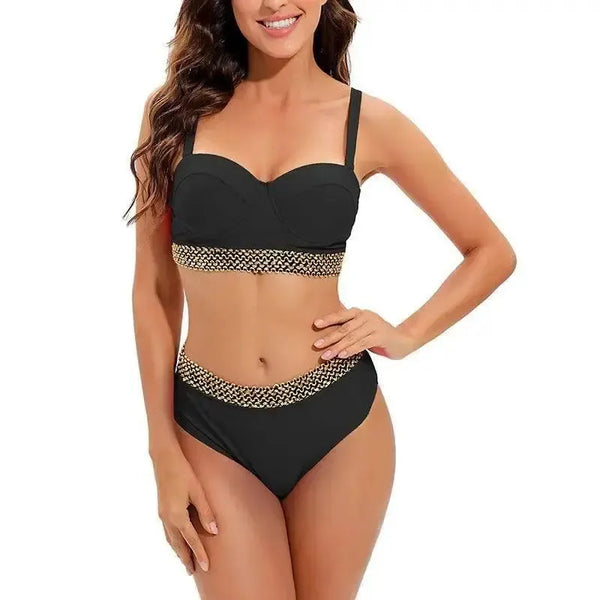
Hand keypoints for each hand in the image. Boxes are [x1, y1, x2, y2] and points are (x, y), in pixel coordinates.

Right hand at [151, 446, 217, 574]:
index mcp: (177, 516)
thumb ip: (206, 512)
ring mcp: (162, 514)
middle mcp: (167, 518)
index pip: (191, 541)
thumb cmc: (183, 472)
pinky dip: (173, 541)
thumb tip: (214, 531)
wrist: (164, 459)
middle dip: (186, 559)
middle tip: (193, 572)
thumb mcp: (198, 491)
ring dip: (178, 552)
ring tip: (185, 561)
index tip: (206, 567)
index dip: (199, 554)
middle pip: (178, 545)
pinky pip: (167, 532)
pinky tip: (177, 541)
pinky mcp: (161, 509)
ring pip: (170, 540)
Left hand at [313, 305, 416, 359]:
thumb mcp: (362, 330)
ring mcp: (374, 325)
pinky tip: (342, 355)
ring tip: (326, 356)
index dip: (328, 319)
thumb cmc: (378, 336)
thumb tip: (327, 339)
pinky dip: (351, 350)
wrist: (403, 340)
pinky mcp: (380, 336)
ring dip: (337, 347)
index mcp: (359, 313)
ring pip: (352, 337)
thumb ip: (349, 330)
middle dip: (329, 337)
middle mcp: (366, 316)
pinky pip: (362, 343)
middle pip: (344, 328)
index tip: (315, 325)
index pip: (341, 315)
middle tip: (317, 345)